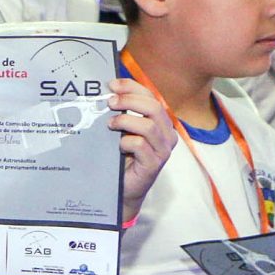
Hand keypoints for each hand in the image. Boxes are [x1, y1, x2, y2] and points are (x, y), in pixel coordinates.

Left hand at [108, 79, 174, 214]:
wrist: (123, 189)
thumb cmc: (122, 157)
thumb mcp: (122, 131)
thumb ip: (122, 113)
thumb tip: (107, 92)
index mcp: (160, 122)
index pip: (151, 96)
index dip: (132, 87)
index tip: (112, 85)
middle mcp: (166, 134)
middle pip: (153, 107)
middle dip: (129, 101)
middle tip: (110, 102)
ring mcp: (162, 150)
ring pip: (148, 126)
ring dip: (125, 121)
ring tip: (110, 125)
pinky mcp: (154, 164)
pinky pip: (140, 145)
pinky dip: (126, 142)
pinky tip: (117, 146)